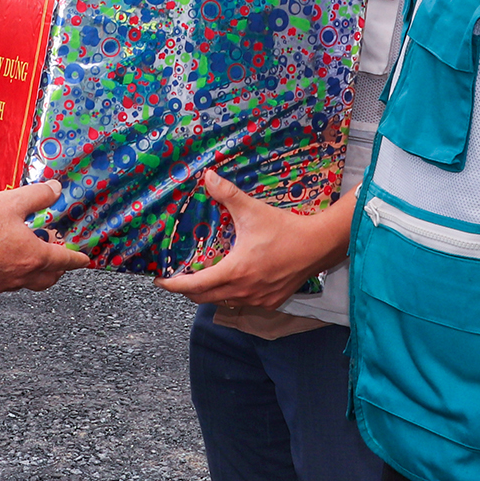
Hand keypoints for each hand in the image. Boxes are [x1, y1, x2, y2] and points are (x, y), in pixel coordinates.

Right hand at [0, 180, 89, 295]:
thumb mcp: (12, 201)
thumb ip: (38, 195)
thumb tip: (55, 189)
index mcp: (33, 256)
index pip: (64, 260)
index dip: (76, 259)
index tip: (84, 260)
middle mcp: (20, 275)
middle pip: (48, 279)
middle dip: (58, 270)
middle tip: (59, 260)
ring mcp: (0, 284)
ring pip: (25, 283)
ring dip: (33, 272)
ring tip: (29, 256)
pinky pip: (4, 285)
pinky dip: (11, 275)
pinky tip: (2, 262)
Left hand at [156, 172, 351, 308]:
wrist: (318, 246)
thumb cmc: (287, 231)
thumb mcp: (253, 211)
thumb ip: (228, 194)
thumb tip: (208, 177)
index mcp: (235, 271)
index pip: (195, 285)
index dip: (173, 284)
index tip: (160, 280)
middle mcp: (243, 291)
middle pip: (203, 299)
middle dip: (187, 290)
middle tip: (178, 276)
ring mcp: (257, 299)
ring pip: (222, 302)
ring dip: (209, 293)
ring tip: (203, 276)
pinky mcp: (269, 302)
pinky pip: (240, 303)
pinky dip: (230, 295)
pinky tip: (232, 280)